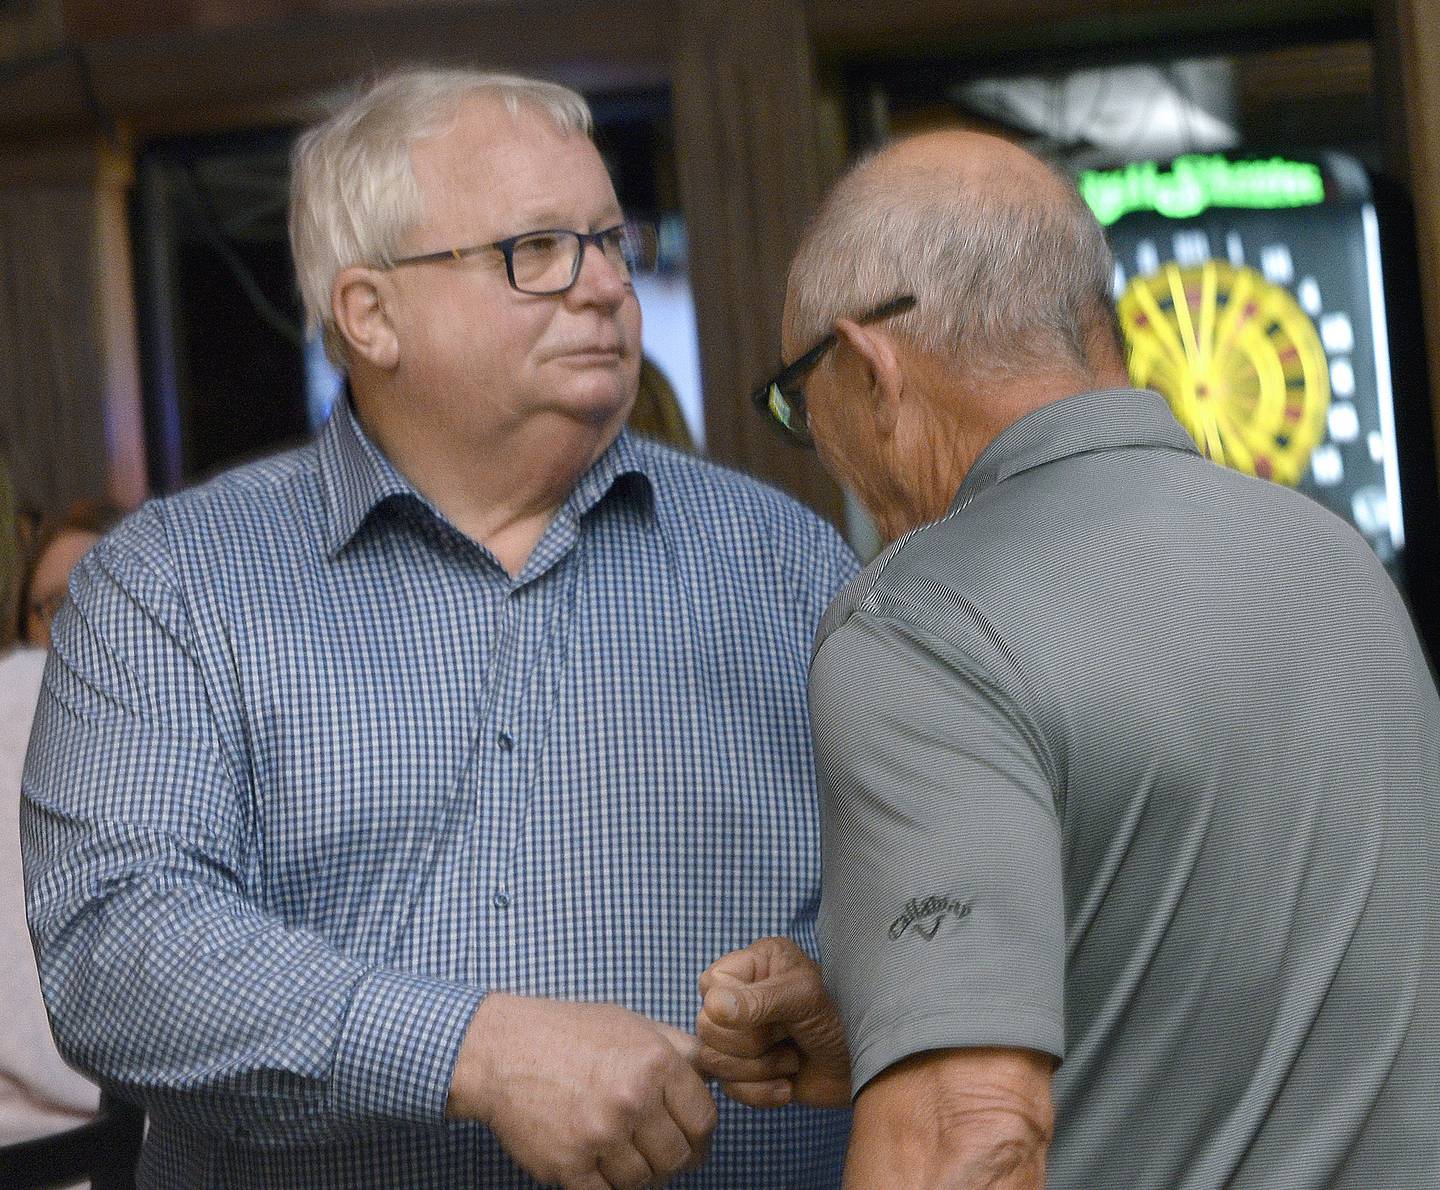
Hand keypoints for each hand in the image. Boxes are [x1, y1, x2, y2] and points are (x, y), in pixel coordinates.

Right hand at [448, 994, 716, 1187]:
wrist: (503, 1051)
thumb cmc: (571, 1033)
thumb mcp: (633, 1025)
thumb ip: (680, 1050)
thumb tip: (721, 1072)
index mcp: (655, 1064)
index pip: (704, 1121)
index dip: (701, 1134)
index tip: (692, 1138)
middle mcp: (632, 1100)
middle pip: (679, 1158)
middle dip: (673, 1158)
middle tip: (657, 1149)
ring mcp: (600, 1136)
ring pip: (645, 1181)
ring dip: (639, 1172)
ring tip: (622, 1149)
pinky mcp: (568, 1165)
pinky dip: (606, 1185)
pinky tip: (598, 1161)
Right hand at [696, 936, 851, 1109]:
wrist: (867, 1067)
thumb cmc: (842, 1019)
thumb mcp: (805, 999)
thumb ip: (759, 1000)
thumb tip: (712, 1007)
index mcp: (753, 965)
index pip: (710, 985)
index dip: (734, 1007)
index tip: (773, 1011)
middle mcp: (741, 998)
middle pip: (707, 1027)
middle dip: (753, 1042)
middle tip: (788, 1036)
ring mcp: (740, 1037)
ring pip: (713, 1060)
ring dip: (759, 1068)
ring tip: (792, 1059)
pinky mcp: (745, 1073)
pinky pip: (728, 1089)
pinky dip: (761, 1093)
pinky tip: (788, 1083)